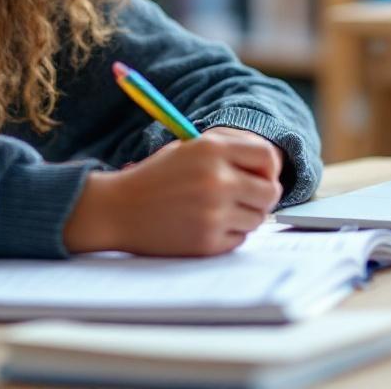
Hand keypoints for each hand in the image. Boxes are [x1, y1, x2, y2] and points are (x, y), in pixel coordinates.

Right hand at [62, 129, 283, 256]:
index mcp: (210, 149)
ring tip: (218, 211)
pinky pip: (239, 239)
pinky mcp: (207, 241)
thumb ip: (228, 151)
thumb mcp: (187, 149)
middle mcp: (216, 180)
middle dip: (263, 196)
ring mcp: (213, 213)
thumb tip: (272, 165)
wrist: (118, 209)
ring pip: (257, 218)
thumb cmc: (156, 177)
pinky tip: (204, 225)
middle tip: (247, 198)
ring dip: (244, 216)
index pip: (267, 157)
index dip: (269, 168)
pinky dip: (228, 234)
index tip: (261, 175)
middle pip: (270, 192)